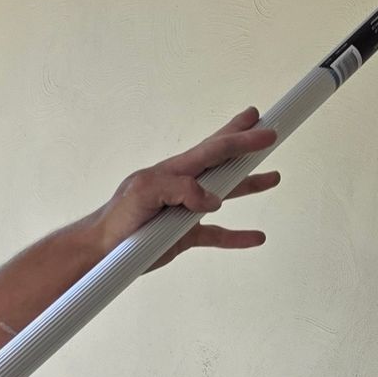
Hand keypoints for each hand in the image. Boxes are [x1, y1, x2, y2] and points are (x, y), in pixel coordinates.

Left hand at [89, 108, 280, 266]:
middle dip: (244, 144)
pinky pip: (218, 234)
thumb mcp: (146, 193)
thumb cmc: (120, 217)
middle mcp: (185, 186)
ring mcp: (187, 210)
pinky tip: (256, 236)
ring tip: (273, 177)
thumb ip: (180, 190)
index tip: (264, 127)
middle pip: (222, 160)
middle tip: (267, 129)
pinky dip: (238, 236)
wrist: (104, 249)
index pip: (213, 149)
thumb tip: (213, 199)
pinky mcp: (186, 235)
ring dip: (249, 184)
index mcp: (175, 171)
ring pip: (226, 195)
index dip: (240, 138)